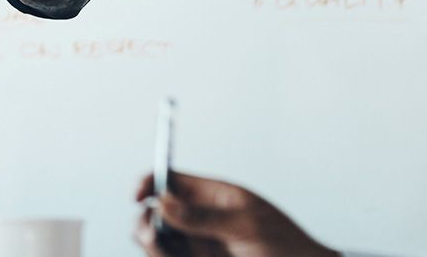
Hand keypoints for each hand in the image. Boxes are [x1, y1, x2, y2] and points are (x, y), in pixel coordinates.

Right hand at [131, 171, 337, 256]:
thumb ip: (203, 216)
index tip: (138, 197)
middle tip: (155, 237)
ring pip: (156, 242)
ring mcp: (196, 246)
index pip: (169, 179)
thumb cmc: (288, 247)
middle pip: (153, 213)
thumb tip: (163, 201)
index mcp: (211, 196)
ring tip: (168, 254)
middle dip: (145, 223)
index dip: (148, 182)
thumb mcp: (248, 227)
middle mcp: (197, 220)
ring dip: (153, 247)